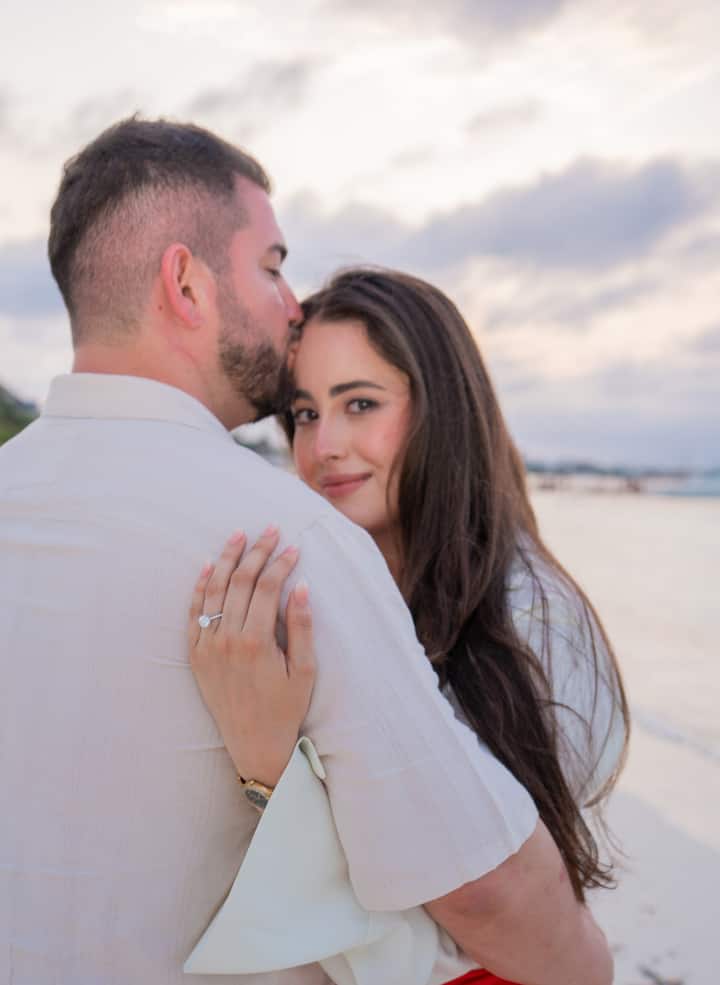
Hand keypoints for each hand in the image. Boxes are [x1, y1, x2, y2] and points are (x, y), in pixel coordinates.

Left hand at [188, 526, 315, 787]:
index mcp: (256, 641)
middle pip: (240, 582)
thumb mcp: (304, 671)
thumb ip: (301, 627)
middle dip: (257, 552)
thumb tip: (301, 586)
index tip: (294, 547)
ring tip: (238, 535)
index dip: (281, 563)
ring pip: (213, 591)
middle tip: (270, 530)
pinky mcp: (196, 656)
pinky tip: (206, 566)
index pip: (267, 588)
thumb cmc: (286, 708)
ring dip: (226, 559)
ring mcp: (207, 647)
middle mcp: (227, 640)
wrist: (255, 745)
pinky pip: (194, 613)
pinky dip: (199, 587)